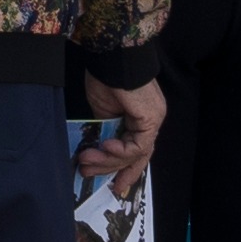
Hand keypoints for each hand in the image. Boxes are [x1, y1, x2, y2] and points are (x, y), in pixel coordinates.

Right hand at [77, 76, 164, 198]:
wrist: (112, 57)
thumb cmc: (106, 76)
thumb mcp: (102, 110)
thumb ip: (105, 131)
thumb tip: (99, 151)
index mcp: (141, 117)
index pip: (136, 149)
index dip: (125, 168)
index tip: (114, 184)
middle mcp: (150, 120)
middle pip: (137, 155)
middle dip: (115, 170)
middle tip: (90, 175)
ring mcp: (153, 120)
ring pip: (135, 154)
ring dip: (108, 161)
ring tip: (87, 162)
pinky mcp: (151, 120)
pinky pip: (137, 146)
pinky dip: (120, 151)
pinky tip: (105, 147)